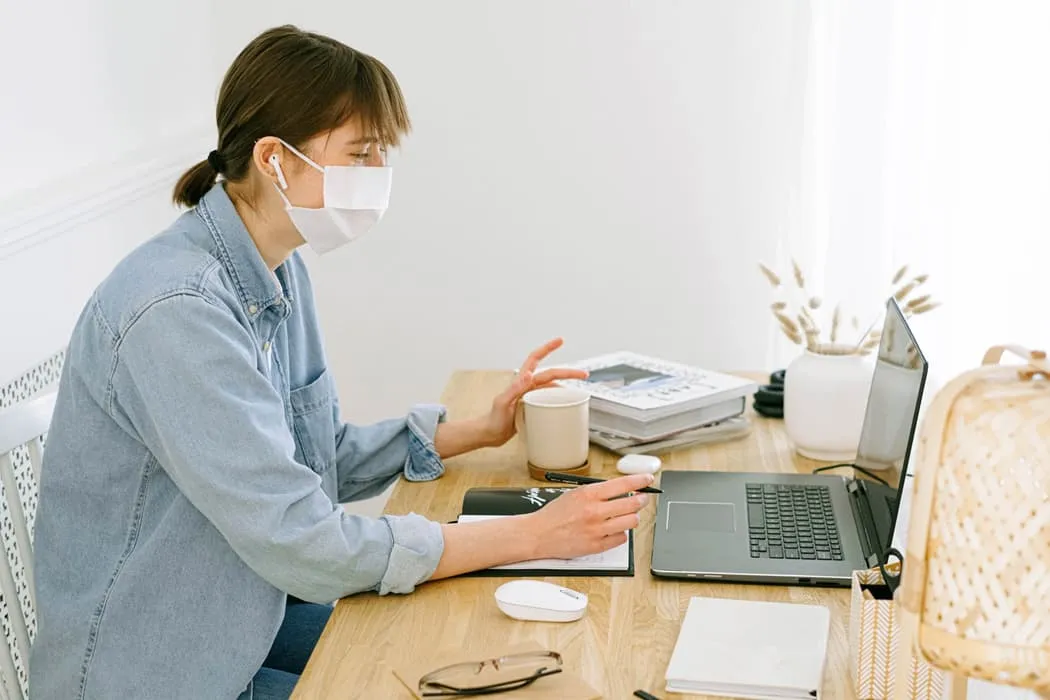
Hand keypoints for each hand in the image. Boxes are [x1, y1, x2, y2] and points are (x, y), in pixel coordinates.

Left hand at [480, 337, 588, 446]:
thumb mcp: (503, 403)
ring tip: (578, 391)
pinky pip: (550, 399)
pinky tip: (566, 404)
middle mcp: (528, 386)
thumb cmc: (493, 419)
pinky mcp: (534, 407)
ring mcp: (531, 396)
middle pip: (551, 374)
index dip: (547, 348)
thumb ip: (514, 389)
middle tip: (583, 374)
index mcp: (521, 381)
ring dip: (565, 386)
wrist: (490, 434)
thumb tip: (528, 375)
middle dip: (568, 372)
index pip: (535, 359)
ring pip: (552, 387)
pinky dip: (559, 400)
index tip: (560, 341)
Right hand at [522, 473, 653, 559]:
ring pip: (631, 522)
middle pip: (633, 504)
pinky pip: (621, 539)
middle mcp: (595, 511)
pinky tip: (613, 530)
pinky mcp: (597, 546)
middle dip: (642, 500)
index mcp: (589, 494)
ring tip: (627, 515)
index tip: (648, 479)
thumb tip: (621, 490)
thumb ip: (597, 492)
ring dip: (632, 517)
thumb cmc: (555, 514)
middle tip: (643, 499)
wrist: (539, 534)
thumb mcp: (575, 494)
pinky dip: (620, 533)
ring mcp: (597, 530)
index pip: (623, 485)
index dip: (640, 481)